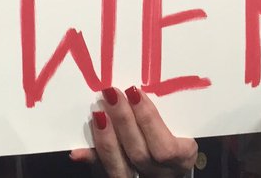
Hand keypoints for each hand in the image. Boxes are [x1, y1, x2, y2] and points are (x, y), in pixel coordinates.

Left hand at [70, 87, 197, 177]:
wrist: (166, 167)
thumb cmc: (174, 136)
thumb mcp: (181, 125)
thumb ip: (166, 113)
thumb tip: (136, 90)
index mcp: (183, 158)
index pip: (166, 148)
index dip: (149, 121)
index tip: (135, 92)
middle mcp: (162, 174)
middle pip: (140, 154)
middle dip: (124, 121)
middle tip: (112, 94)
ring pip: (121, 168)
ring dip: (107, 139)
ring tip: (98, 114)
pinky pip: (104, 173)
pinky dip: (91, 159)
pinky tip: (77, 151)